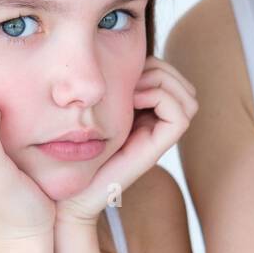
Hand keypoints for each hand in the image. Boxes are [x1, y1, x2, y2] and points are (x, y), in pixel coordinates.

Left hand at [55, 57, 197, 224]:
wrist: (65, 195)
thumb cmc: (66, 154)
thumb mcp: (82, 110)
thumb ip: (99, 87)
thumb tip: (108, 57)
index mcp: (141, 113)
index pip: (170, 76)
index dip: (153, 62)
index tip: (123, 67)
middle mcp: (153, 124)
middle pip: (182, 84)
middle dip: (160, 69)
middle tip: (129, 77)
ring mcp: (156, 137)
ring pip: (188, 97)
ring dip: (162, 81)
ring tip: (131, 89)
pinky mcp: (154, 151)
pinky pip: (180, 116)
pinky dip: (161, 98)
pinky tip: (132, 100)